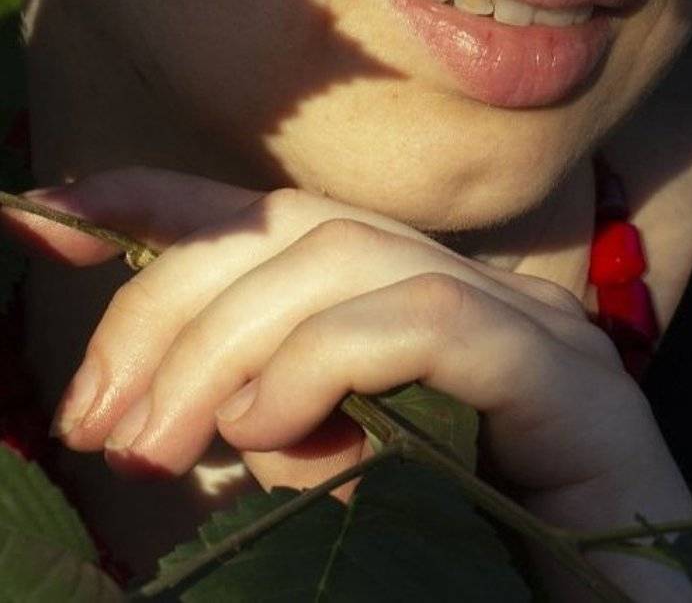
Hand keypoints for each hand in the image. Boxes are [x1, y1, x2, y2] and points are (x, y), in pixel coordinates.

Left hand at [6, 167, 691, 599]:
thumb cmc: (488, 579)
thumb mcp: (347, 501)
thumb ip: (288, 441)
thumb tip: (209, 414)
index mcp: (425, 317)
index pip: (291, 222)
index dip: (172, 201)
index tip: (52, 208)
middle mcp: (480, 298)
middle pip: (305, 227)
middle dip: (174, 302)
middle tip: (102, 424)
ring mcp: (529, 326)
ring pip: (353, 255)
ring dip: (228, 340)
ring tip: (166, 445)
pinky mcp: (563, 375)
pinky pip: (431, 319)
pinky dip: (327, 358)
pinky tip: (269, 432)